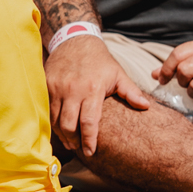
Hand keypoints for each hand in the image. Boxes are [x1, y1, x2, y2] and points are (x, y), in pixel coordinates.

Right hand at [46, 34, 149, 156]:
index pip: (89, 122)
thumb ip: (130, 92)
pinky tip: (59, 129)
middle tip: (80, 149)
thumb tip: (146, 107)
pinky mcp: (46, 85)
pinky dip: (53, 122)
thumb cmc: (99, 60)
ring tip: (70, 142)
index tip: (91, 152)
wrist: (75, 39)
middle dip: (74, 141)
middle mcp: (72, 89)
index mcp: (92, 89)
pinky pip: (47, 110)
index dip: (89, 140)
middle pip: (68, 125)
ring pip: (55, 120)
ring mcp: (57, 87)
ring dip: (62, 134)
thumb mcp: (118, 73)